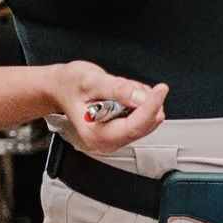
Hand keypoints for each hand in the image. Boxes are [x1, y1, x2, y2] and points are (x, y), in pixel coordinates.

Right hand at [51, 62, 167, 150]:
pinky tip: (122, 95)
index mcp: (96, 134)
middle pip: (144, 124)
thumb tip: (140, 98)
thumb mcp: (90, 81)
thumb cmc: (68, 86)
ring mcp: (116, 137)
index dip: (151, 106)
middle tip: (126, 86)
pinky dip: (139, 102)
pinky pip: (143, 116)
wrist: (61, 88)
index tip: (161, 90)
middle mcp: (108, 141)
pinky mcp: (123, 130)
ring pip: (147, 119)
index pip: (135, 126)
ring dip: (140, 100)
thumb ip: (116, 89)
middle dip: (143, 101)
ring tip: (117, 90)